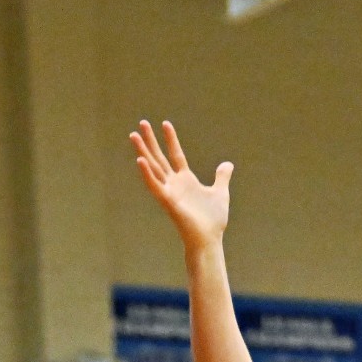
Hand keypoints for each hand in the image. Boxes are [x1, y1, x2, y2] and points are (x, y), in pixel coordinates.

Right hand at [130, 120, 233, 252]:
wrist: (210, 239)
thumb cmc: (213, 220)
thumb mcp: (220, 193)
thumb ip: (221, 177)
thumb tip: (227, 164)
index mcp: (186, 180)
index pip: (176, 154)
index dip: (171, 139)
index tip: (165, 123)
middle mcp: (174, 183)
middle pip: (160, 157)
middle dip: (151, 141)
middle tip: (142, 123)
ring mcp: (169, 191)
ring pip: (153, 168)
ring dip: (143, 152)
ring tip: (134, 136)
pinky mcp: (167, 202)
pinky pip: (154, 186)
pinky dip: (147, 174)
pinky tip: (140, 161)